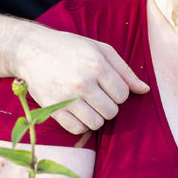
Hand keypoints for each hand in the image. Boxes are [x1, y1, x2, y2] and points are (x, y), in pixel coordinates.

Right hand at [12, 23, 149, 134]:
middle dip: (107, 105)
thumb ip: (124, 70)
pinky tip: (76, 111)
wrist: (31, 50)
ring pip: (96, 123)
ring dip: (95, 116)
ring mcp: (66, 97)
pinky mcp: (52, 109)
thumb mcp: (100, 49)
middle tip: (96, 94)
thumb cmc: (70, 48)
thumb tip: (145, 90)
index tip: (107, 86)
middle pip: (112, 111)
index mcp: (97, 65)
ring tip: (87, 103)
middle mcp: (83, 82)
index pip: (123, 95)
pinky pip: (77, 129)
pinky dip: (80, 124)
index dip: (118, 93)